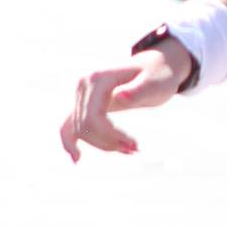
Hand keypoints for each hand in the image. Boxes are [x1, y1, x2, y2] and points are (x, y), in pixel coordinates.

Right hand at [59, 46, 191, 161]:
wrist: (154, 67)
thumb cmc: (158, 75)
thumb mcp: (155, 83)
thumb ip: (138, 90)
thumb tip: (120, 97)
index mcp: (98, 79)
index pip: (94, 117)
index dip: (110, 136)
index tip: (135, 146)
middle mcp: (84, 85)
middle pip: (85, 125)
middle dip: (108, 142)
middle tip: (135, 149)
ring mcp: (80, 94)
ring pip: (79, 130)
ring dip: (101, 145)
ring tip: (128, 150)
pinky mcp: (82, 104)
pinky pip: (69, 125)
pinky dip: (70, 142)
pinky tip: (77, 159)